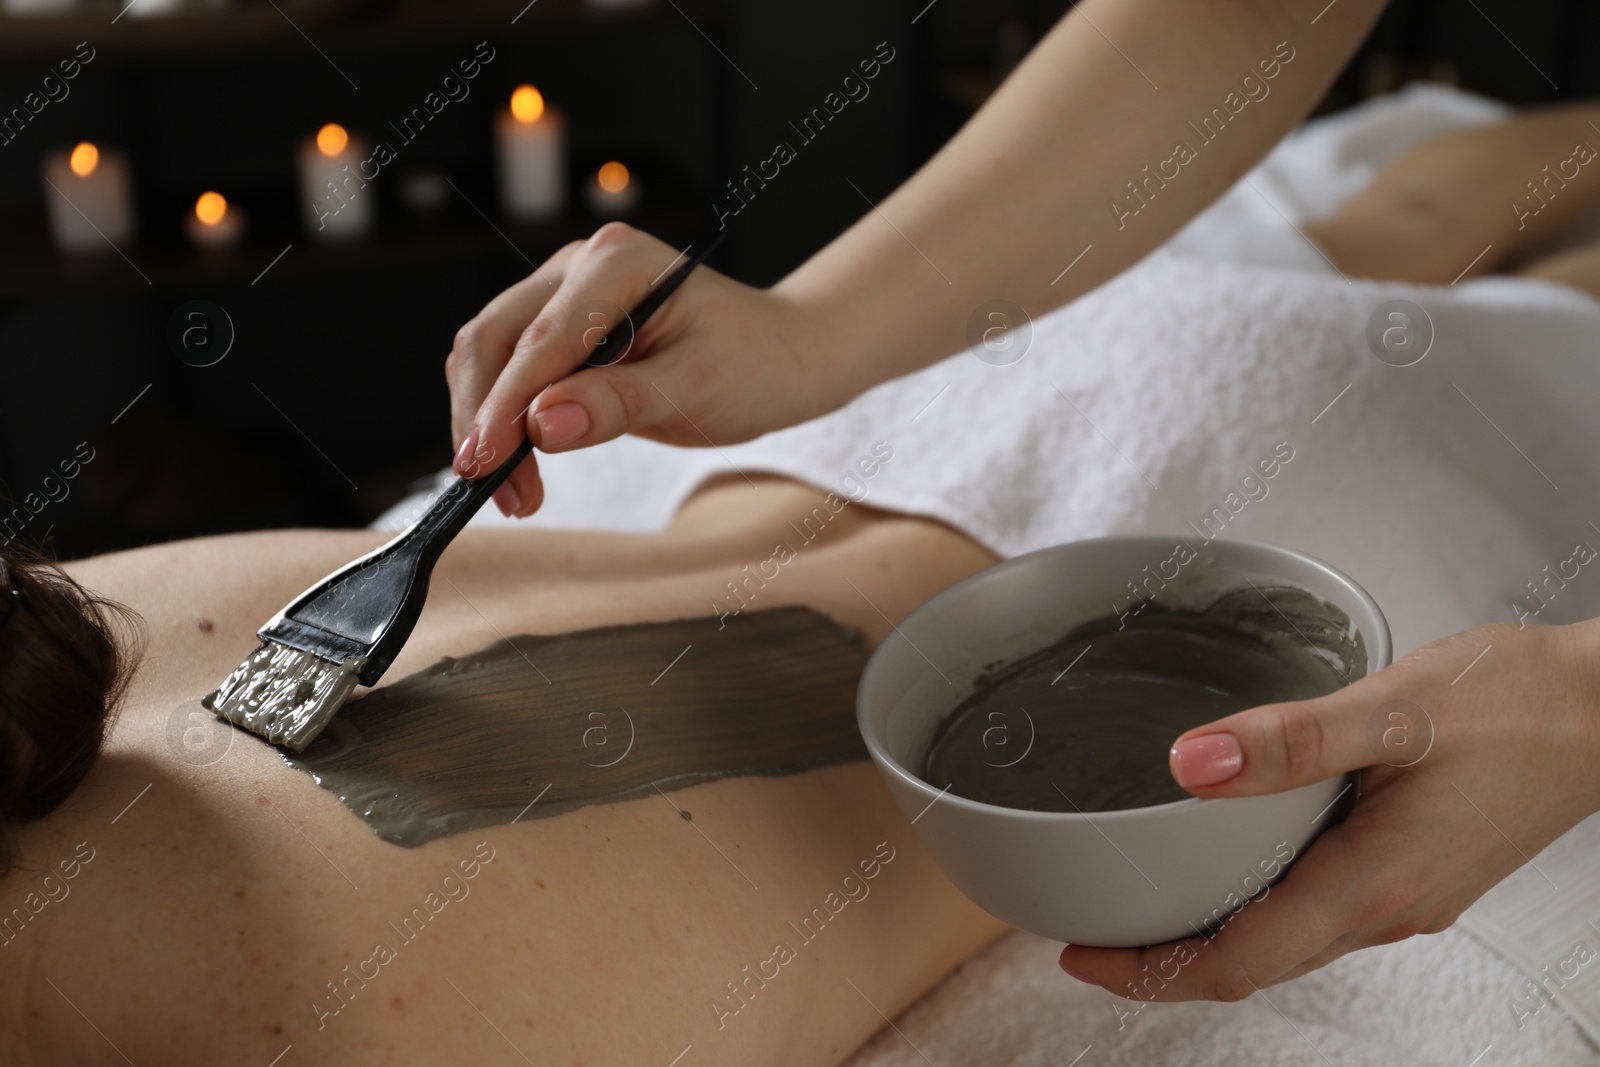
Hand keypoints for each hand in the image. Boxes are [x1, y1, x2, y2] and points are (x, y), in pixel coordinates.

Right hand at [445, 223, 832, 516]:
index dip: (504, 405)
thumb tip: (542, 424)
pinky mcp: (559, 325)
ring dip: (487, 423)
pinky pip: (508, 368)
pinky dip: (503, 418)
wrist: (778, 355)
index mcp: (620, 263)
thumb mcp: (698, 390)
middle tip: (497, 491)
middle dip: (486, 419)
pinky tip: (519, 465)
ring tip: (514, 493)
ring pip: (490, 353)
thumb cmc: (753, 364)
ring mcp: (564, 291)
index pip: (543, 339)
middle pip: (495, 338)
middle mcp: (581, 265)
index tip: (484, 464)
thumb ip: (619, 403)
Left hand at [1057, 619, 1599, 1001]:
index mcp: (1371, 885)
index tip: (1080, 955)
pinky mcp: (1414, 870)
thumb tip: (1189, 765)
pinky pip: (1317, 909)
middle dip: (1164, 960)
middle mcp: (1386, 908)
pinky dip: (1256, 903)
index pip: (1239, 962)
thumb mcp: (1396, 710)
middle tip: (1092, 931)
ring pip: (1285, 940)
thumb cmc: (1518, 704)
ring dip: (1209, 933)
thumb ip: (1290, 738)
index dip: (1150, 970)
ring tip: (1141, 898)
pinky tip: (1229, 862)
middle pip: (1253, 963)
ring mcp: (1403, 896)